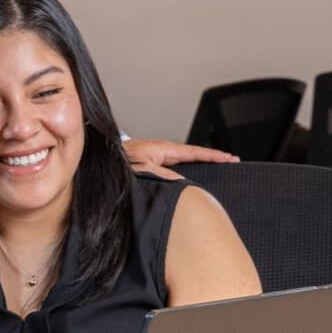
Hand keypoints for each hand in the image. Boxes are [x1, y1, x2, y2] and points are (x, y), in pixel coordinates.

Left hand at [122, 138, 237, 178]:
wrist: (100, 160)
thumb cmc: (117, 161)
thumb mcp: (143, 167)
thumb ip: (162, 174)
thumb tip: (182, 183)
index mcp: (162, 149)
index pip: (194, 152)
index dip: (213, 156)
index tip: (230, 158)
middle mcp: (160, 152)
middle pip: (192, 156)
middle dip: (211, 159)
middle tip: (230, 162)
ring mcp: (155, 159)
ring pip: (183, 162)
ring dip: (199, 165)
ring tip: (217, 169)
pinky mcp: (149, 166)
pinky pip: (173, 168)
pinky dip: (185, 171)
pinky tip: (188, 180)